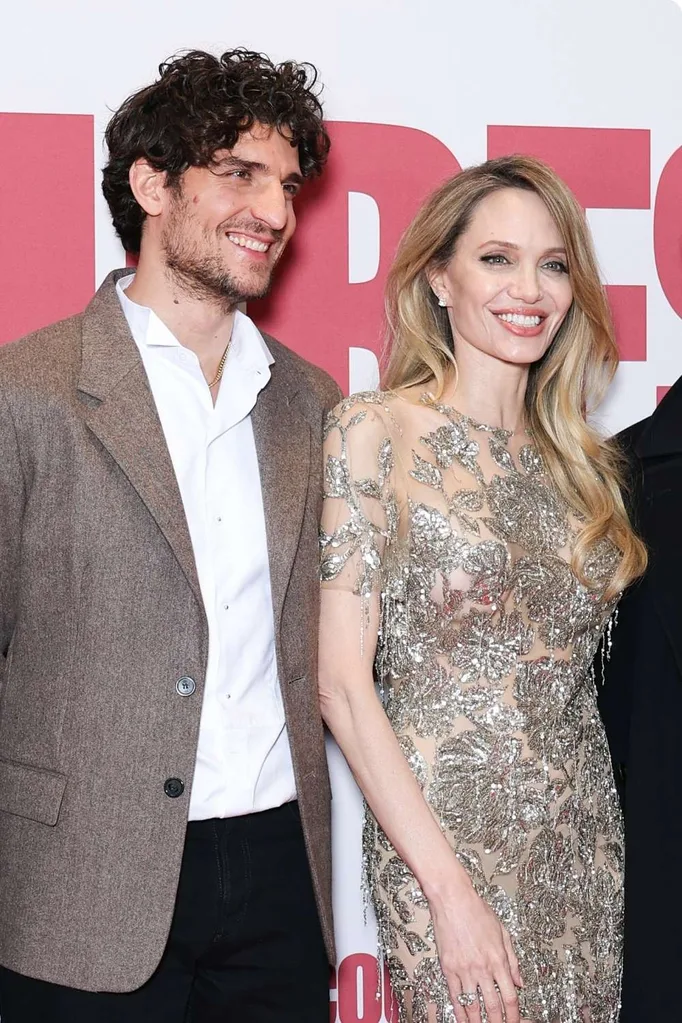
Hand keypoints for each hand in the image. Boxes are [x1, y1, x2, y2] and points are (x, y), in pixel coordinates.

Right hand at [428, 877, 522, 1022]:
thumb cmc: (476, 910)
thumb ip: (513, 959)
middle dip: (498, 1022)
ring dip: (478, 1021)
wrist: (452, 899)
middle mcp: (483, 968)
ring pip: (473, 1006)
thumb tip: (520, 981)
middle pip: (493, 1006)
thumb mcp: (502, 932)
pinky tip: (462, 1018)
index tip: (514, 1021)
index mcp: (499, 959)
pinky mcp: (448, 967)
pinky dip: (459, 1011)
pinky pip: (455, 996)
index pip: (510, 997)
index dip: (514, 1014)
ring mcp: (464, 969)